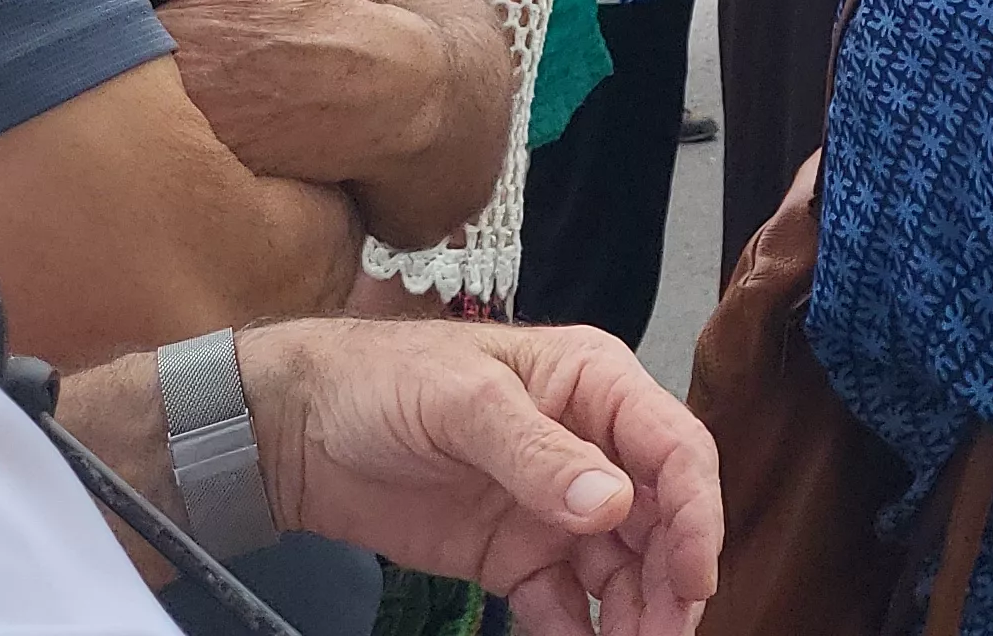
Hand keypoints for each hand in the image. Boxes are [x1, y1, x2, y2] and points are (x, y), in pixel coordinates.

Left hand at [90, 0, 439, 192]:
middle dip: (68, 80)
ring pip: (108, 139)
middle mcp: (173, 106)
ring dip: (97, 124)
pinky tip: (140, 147)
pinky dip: (133, 164)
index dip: (56, 30)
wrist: (388, 97)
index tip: (49, 15)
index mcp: (168, 40)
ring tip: (92, 110)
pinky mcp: (203, 192)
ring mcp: (188, 157)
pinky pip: (140, 181)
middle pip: (80, 96)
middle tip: (57, 70)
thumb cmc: (313, 25)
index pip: (69, 36)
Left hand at [244, 317, 720, 635]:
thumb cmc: (383, 380)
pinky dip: (578, 632)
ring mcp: (555, 507)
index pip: (675, 450)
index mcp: (597, 386)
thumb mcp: (464, 402)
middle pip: (660, 521)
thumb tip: (614, 506)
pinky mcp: (516, 556)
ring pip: (622, 570)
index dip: (697, 514)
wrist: (296, 430)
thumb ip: (538, 454)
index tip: (694, 578)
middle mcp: (592, 447)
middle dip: (672, 581)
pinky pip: (563, 604)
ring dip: (635, 614)